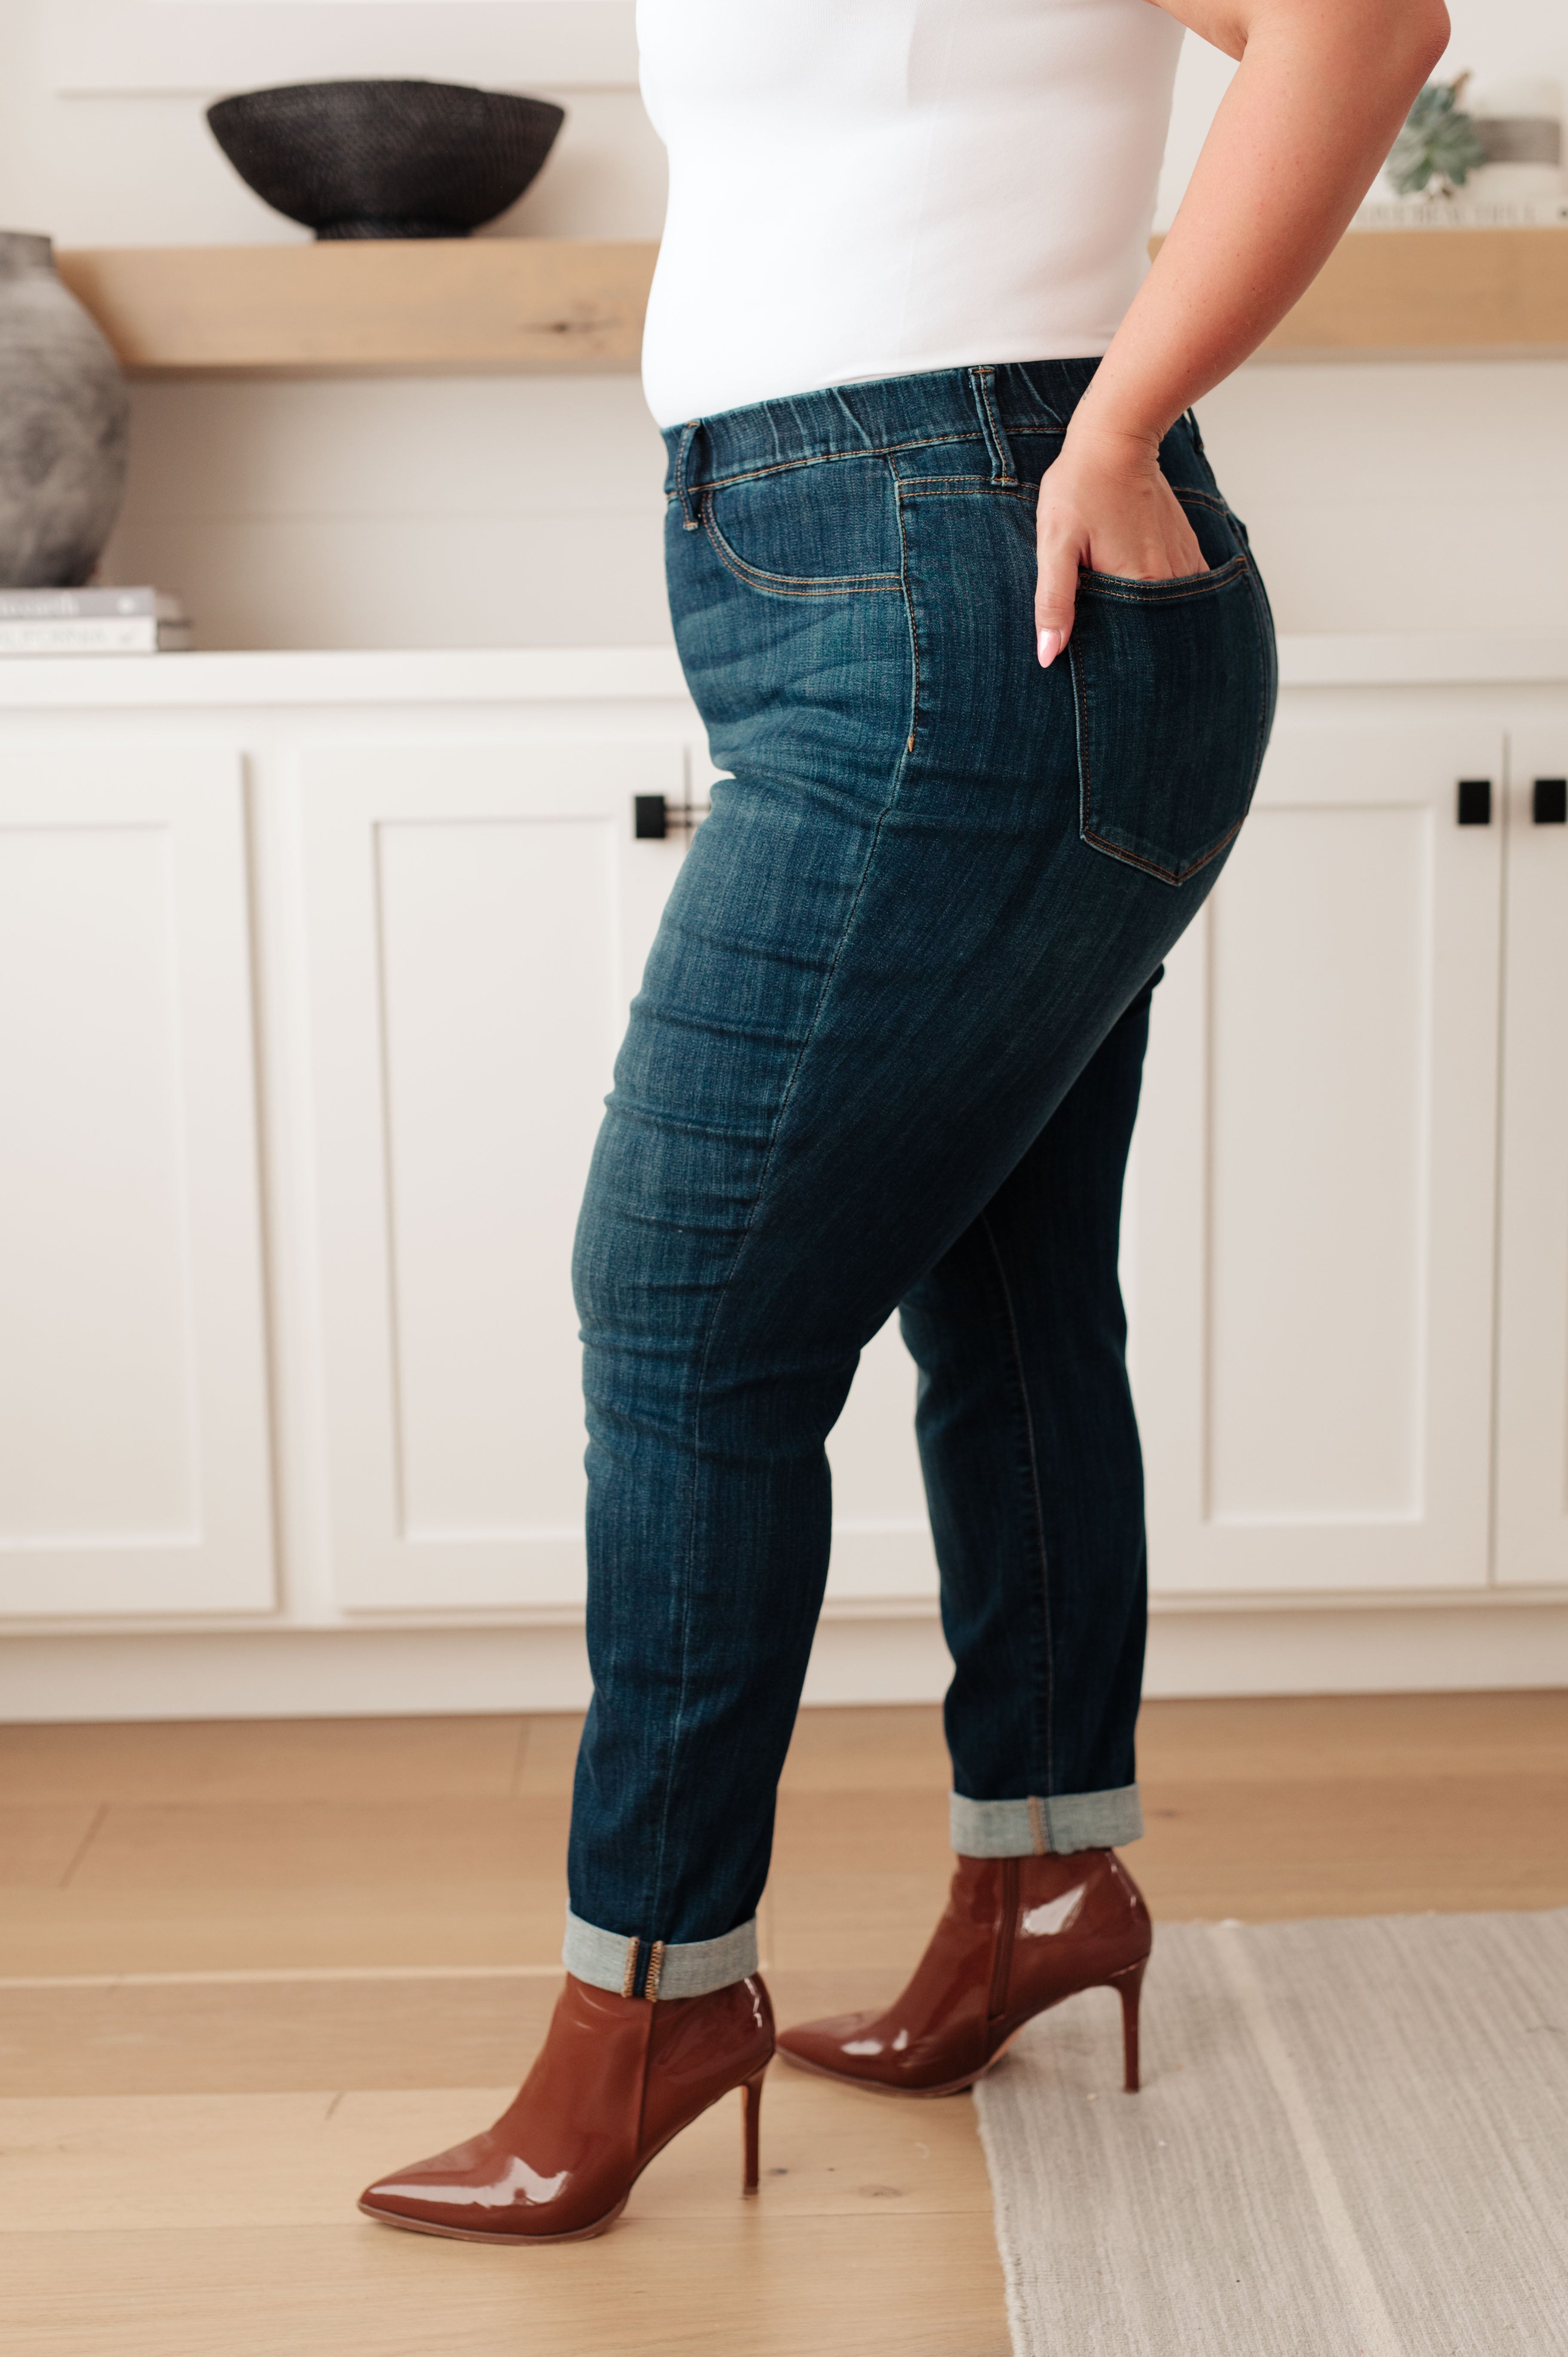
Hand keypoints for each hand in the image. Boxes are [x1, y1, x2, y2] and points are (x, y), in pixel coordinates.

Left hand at [1034, 421, 1206, 667]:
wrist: (1116, 439)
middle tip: (1113, 650)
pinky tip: (1148, 599)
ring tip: (1129, 625)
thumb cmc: (1080, 487)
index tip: (1100, 669)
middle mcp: (1170, 577)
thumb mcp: (1055, 544)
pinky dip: (1168, 600)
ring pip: (1170, 611)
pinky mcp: (1187, 547)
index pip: (1131, 643)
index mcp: (1138, 581)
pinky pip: (1185, 588)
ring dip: (1152, 622)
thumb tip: (1049, 655)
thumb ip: (1054, 601)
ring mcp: (1184, 561)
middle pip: (1153, 629)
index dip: (1114, 661)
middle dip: (1135, 646)